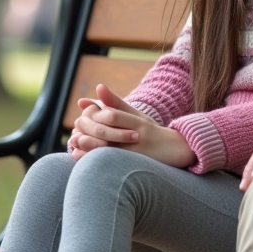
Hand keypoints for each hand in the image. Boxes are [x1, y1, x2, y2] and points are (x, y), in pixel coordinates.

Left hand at [74, 84, 193, 167]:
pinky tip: (86, 161)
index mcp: (136, 120)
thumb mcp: (137, 115)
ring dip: (90, 145)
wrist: (177, 151)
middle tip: (75, 130)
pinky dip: (99, 160)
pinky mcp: (137, 165)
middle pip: (110, 128)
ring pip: (111, 147)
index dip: (94, 115)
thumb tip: (98, 86)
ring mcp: (138, 151)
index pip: (112, 115)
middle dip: (89, 129)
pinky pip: (116, 163)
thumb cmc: (152, 132)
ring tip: (75, 143)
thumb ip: (116, 102)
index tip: (80, 116)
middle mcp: (137, 134)